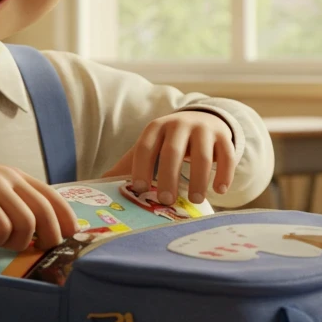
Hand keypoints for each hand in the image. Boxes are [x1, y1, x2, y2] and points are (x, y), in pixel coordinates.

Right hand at [0, 157, 78, 251]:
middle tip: (33, 251)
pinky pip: (2, 226)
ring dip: (16, 241)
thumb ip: (9, 202)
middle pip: (46, 212)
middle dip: (48, 239)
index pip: (54, 197)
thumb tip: (36, 234)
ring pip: (27, 222)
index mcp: (14, 175)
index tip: (68, 241)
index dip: (67, 220)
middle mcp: (8, 176)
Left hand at [102, 111, 235, 205]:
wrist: (202, 120)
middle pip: (173, 152)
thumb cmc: (169, 142)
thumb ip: (128, 166)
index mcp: (155, 128)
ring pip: (203, 156)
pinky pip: (226, 155)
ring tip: (196, 200)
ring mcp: (203, 129)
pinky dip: (224, 174)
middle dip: (169, 177)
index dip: (142, 168)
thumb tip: (95, 186)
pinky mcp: (223, 136)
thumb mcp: (149, 148)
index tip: (140, 190)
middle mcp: (178, 125)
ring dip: (199, 180)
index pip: (145, 147)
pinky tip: (220, 190)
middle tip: (168, 201)